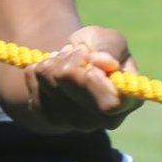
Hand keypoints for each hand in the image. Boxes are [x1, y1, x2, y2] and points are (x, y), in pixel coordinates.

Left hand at [25, 26, 140, 129]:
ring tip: (67, 62)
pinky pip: (32, 79)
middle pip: (70, 83)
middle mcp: (102, 119)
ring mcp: (73, 122)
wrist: (71, 64)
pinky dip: (38, 66)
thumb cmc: (98, 50)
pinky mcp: (48, 117)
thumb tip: (104, 62)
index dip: (94, 79)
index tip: (90, 61)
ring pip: (49, 78)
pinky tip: (52, 72)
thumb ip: (110, 47)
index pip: (110, 103)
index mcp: (128, 101)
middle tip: (79, 54)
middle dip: (71, 58)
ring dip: (55, 61)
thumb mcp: (109, 39)